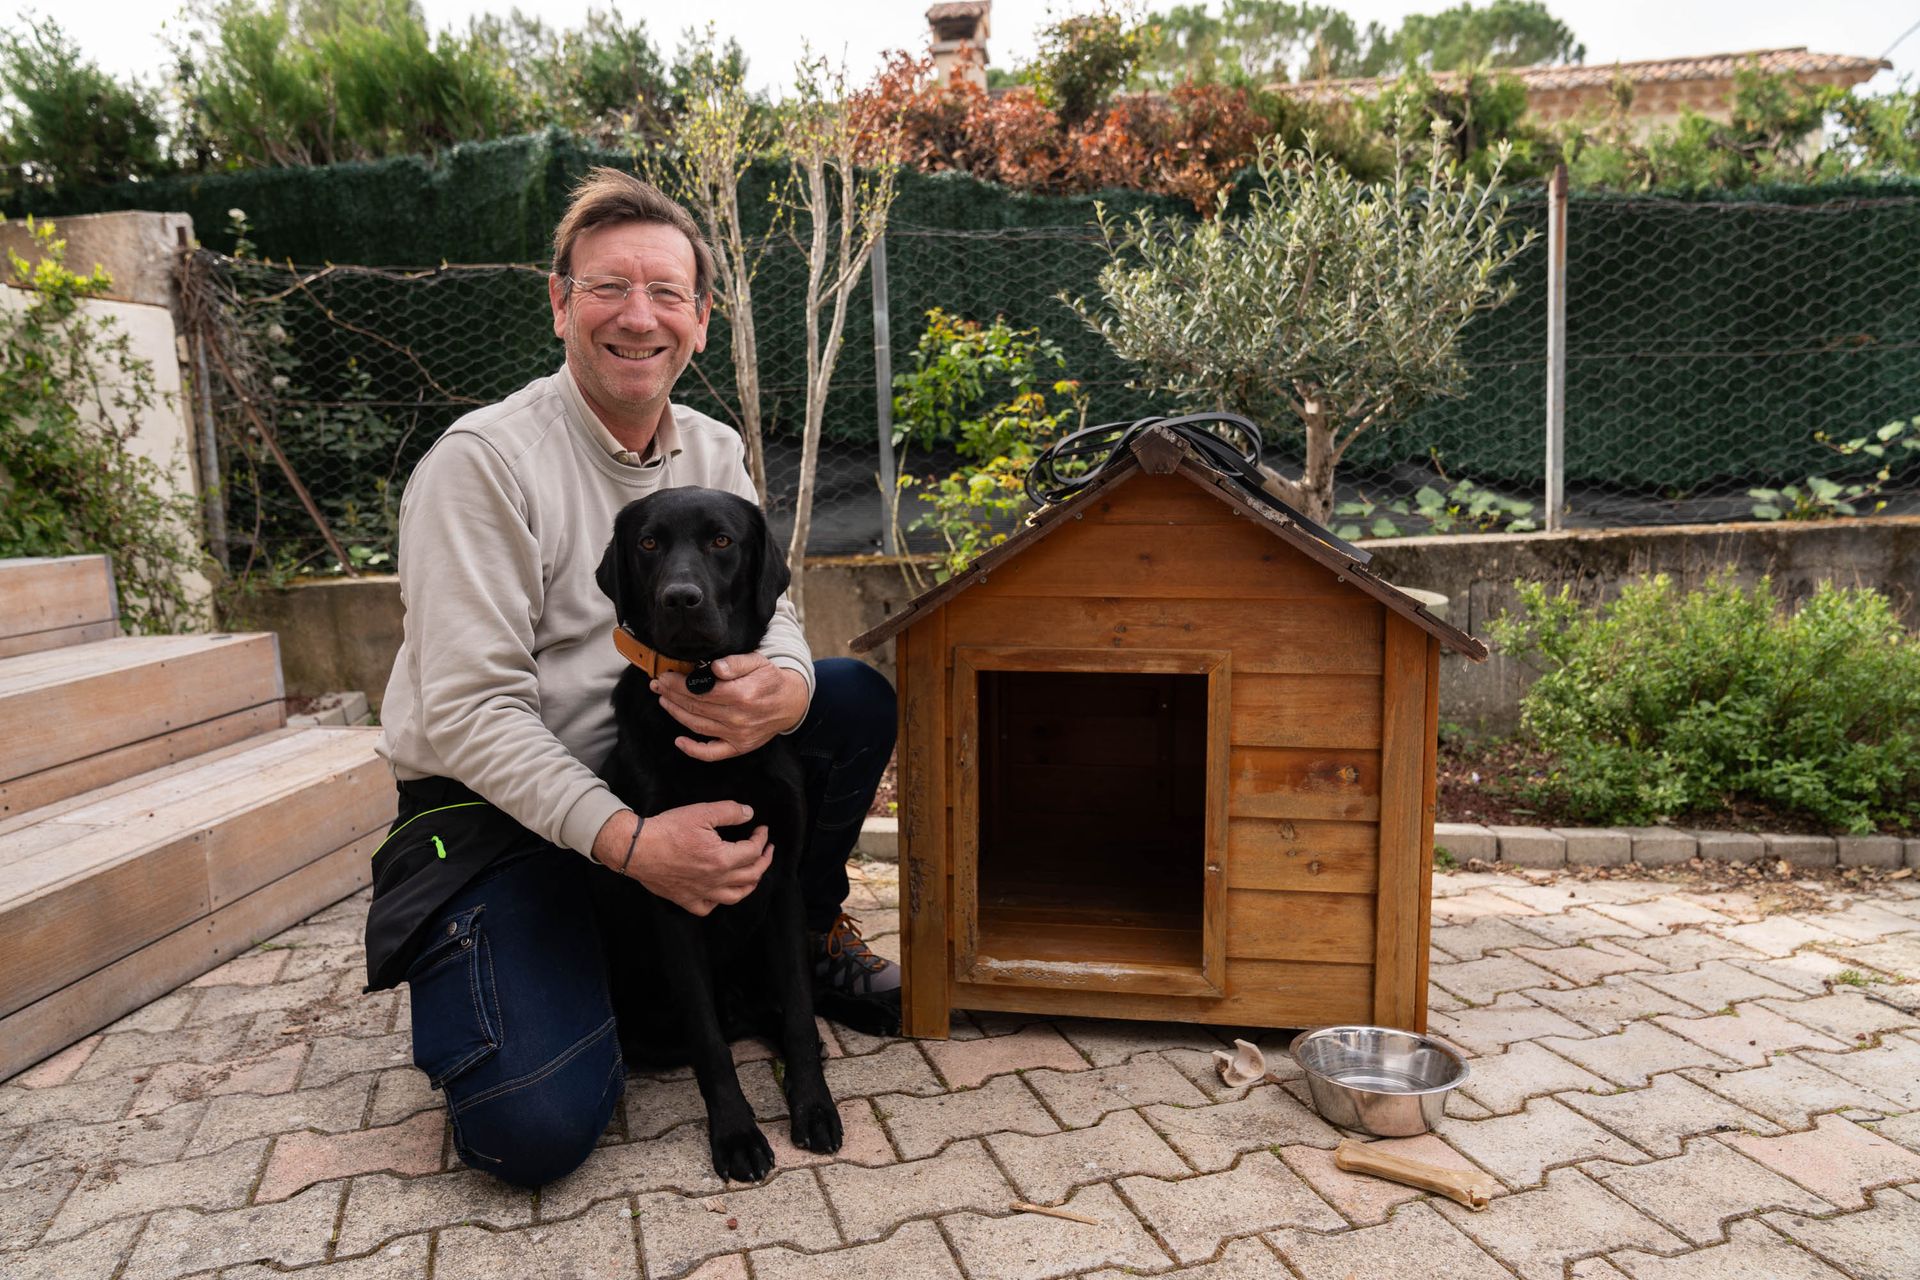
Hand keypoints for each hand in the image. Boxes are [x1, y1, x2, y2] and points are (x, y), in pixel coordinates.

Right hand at [592, 805, 770, 914]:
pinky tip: (721, 891)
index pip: (754, 851)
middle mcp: (716, 881)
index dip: (762, 838)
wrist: (637, 849)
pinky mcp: (686, 900)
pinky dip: (720, 900)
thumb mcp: (701, 812)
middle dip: (764, 861)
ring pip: (736, 896)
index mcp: (722, 859)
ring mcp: (702, 893)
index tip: (762, 829)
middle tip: (767, 849)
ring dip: (750, 884)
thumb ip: (729, 812)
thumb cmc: (668, 830)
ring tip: (754, 873)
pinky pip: (709, 907)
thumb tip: (749, 813)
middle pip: (752, 876)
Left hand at [652, 653, 808, 761]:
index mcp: (742, 694)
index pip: (700, 690)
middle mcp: (738, 717)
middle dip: (672, 695)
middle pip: (696, 706)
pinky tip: (679, 741)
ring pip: (698, 725)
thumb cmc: (770, 680)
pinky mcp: (738, 747)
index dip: (678, 683)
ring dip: (676, 713)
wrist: (790, 703)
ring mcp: (737, 735)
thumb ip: (735, 663)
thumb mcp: (757, 662)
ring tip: (663, 701)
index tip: (665, 676)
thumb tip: (715, 667)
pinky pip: (712, 753)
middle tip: (657, 685)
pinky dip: (693, 750)